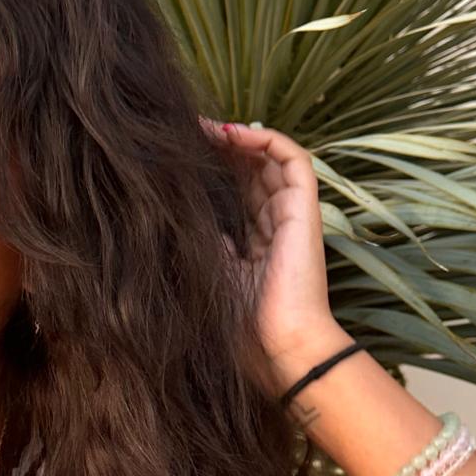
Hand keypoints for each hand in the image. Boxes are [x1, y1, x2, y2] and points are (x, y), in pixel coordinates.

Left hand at [198, 116, 346, 389]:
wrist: (278, 347)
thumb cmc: (240, 327)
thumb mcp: (206, 277)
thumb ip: (196, 244)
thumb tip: (169, 213)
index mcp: (251, 246)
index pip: (232, 195)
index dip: (209, 171)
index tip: (175, 157)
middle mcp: (273, 227)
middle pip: (249, 173)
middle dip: (219, 149)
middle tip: (183, 132)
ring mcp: (291, 216)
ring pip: (270, 160)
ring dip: (238, 139)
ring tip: (203, 127)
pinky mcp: (305, 210)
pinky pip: (294, 160)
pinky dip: (267, 140)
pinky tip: (233, 134)